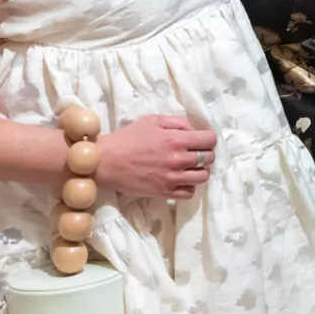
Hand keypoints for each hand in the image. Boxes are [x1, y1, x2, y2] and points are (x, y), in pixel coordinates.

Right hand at [95, 115, 216, 199]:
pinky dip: (189, 186)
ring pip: (203, 177)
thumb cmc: (127, 138)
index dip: (209, 138)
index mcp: (176, 139)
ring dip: (200, 171)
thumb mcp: (152, 121)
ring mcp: (172, 178)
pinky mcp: (165, 192)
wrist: (105, 162)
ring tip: (191, 168)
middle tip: (196, 153)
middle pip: (209, 158)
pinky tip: (181, 180)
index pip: (209, 139)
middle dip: (206, 153)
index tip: (203, 140)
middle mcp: (178, 159)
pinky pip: (189, 193)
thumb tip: (194, 130)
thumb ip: (176, 122)